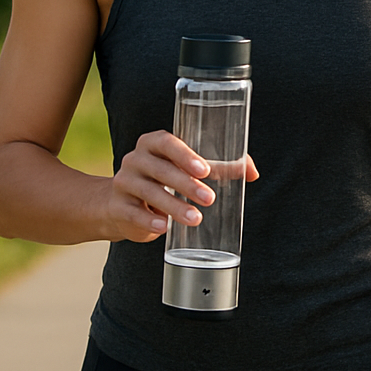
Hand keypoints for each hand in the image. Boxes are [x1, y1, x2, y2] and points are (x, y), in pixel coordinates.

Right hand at [102, 130, 258, 241]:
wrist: (120, 204)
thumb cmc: (164, 180)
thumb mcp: (187, 170)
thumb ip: (220, 167)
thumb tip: (253, 173)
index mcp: (153, 144)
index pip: (166, 142)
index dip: (184, 155)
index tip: (204, 170)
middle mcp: (135, 159)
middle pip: (160, 169)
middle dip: (186, 184)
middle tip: (209, 199)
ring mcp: (123, 182)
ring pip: (149, 192)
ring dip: (174, 206)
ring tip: (196, 218)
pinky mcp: (117, 207)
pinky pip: (132, 212)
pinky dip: (148, 220)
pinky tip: (163, 227)